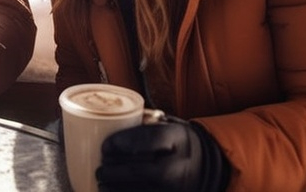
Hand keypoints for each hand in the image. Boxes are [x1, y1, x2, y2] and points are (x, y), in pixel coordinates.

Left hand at [96, 116, 229, 191]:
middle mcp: (183, 165)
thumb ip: (144, 125)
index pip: (152, 138)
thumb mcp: (167, 127)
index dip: (126, 142)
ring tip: (102, 182)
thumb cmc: (175, 143)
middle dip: (116, 171)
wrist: (206, 166)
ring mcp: (181, 188)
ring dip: (118, 189)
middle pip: (146, 170)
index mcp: (180, 138)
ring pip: (145, 191)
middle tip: (100, 168)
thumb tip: (107, 120)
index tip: (105, 146)